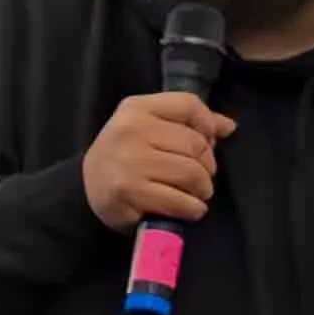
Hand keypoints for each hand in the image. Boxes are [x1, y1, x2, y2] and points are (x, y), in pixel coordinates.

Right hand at [79, 90, 227, 233]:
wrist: (84, 189)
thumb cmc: (125, 156)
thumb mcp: (147, 127)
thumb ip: (187, 122)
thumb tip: (228, 126)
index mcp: (136, 109)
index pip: (188, 105)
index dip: (208, 125)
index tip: (208, 142)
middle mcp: (131, 131)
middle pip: (196, 144)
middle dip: (207, 166)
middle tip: (198, 178)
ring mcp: (130, 162)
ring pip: (192, 174)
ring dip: (202, 190)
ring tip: (193, 194)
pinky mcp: (130, 193)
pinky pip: (181, 201)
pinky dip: (192, 208)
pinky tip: (186, 208)